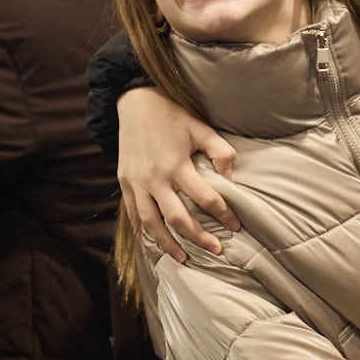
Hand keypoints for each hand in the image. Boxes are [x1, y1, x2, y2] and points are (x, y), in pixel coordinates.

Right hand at [117, 87, 239, 261]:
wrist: (135, 102)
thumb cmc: (172, 115)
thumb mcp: (201, 128)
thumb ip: (220, 152)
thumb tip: (231, 180)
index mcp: (176, 165)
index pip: (205, 198)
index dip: (223, 215)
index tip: (235, 226)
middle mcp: (155, 178)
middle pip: (178, 218)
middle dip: (199, 237)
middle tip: (216, 251)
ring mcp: (136, 183)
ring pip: (152, 223)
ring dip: (168, 244)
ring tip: (184, 258)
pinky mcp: (124, 183)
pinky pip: (133, 215)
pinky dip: (143, 232)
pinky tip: (154, 244)